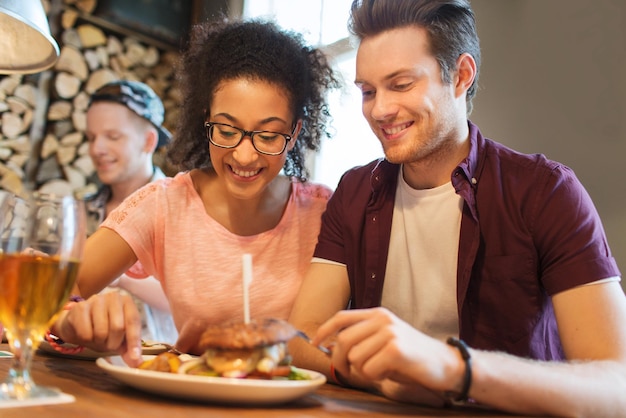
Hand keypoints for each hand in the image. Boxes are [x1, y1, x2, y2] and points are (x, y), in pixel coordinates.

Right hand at [55, 291, 142, 365]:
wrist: (76, 324)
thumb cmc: (101, 329)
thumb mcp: (119, 339)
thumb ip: (129, 349)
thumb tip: (137, 363)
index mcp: (127, 302)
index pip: (133, 321)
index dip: (134, 341)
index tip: (134, 357)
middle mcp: (113, 297)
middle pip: (118, 327)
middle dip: (113, 343)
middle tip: (108, 345)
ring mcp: (96, 300)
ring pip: (101, 331)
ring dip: (99, 341)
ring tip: (97, 338)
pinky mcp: (80, 307)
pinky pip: (86, 332)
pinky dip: (86, 339)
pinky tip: (85, 333)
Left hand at [313, 307, 461, 395]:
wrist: (446, 364)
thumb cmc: (412, 357)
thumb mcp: (385, 339)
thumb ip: (362, 338)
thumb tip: (331, 346)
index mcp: (377, 314)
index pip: (341, 317)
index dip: (324, 330)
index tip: (314, 343)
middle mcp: (382, 319)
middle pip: (344, 341)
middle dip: (341, 361)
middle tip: (351, 372)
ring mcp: (389, 333)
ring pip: (355, 357)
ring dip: (363, 371)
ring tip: (381, 370)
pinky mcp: (395, 349)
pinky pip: (369, 369)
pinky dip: (375, 377)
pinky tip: (390, 373)